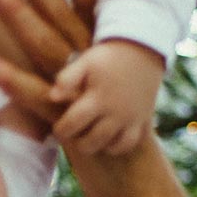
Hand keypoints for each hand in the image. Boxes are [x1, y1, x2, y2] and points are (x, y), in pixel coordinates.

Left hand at [0, 0, 193, 196]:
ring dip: (12, 8)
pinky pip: (32, 94)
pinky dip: (4, 76)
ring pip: (42, 41)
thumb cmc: (117, 144)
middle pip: (59, 8)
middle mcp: (92, 65)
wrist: (140, 188)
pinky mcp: (66, 121)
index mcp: (103, 53)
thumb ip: (82, 73)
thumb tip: (63, 56)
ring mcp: (80, 91)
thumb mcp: (100, 99)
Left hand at [52, 39, 164, 153]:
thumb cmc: (108, 57)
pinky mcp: (143, 119)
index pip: (73, 124)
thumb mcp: (86, 61)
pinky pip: (131, 143)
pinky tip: (109, 139)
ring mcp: (131, 118)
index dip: (61, 130)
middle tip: (73, 135)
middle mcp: (115, 112)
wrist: (142, 49)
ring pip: (112, 146)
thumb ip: (67, 78)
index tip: (58, 128)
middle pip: (92, 141)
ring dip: (98, 146)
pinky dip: (119, 146)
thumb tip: (52, 97)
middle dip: (78, 142)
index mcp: (98, 98)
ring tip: (89, 138)